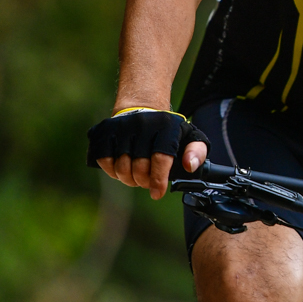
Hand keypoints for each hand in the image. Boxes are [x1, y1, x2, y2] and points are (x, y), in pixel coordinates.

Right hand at [87, 108, 209, 199]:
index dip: (158, 180)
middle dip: (144, 181)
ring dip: (128, 179)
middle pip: (140, 167)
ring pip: (121, 166)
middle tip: (148, 182)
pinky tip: (121, 169)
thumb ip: (197, 152)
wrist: (144, 108)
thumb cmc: (168, 131)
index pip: (161, 158)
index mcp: (167, 126)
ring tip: (136, 176)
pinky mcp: (106, 130)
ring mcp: (123, 126)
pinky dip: (112, 171)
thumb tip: (189, 166)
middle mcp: (144, 124)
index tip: (157, 194)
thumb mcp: (190, 137)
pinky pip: (105, 160)